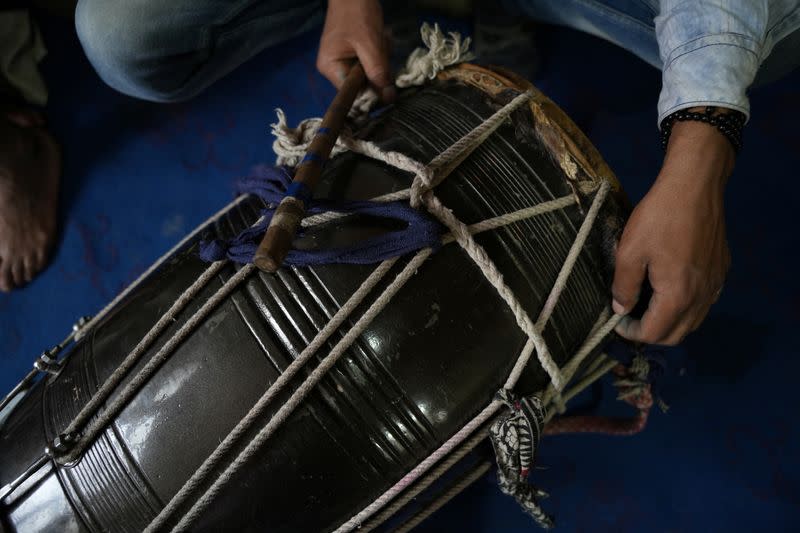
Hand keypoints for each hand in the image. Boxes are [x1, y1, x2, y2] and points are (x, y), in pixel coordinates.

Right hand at [317, 0, 394, 101]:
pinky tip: (379, 41)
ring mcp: (342, 62)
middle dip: (377, 71)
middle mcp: (332, 69)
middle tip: (381, 50)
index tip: (387, 84)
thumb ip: (379, 73)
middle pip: (361, 85)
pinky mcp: (351, 55)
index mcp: (330, 68)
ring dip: (380, 60)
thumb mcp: (371, 45)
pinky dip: (378, 55)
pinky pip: (369, 64)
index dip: (371, 93)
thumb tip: (388, 99)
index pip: (353, 93)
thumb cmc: (357, 14)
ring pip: (369, 75)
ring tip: (379, 40)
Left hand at [612, 117, 734, 344]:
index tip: (616, 321)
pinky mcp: (722, 270)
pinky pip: (704, 303)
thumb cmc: (659, 217)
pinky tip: (670, 290)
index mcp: (678, 295)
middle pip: (677, 334)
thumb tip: (621, 309)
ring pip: (693, 321)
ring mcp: (716, 284)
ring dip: (670, 322)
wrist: (695, 186)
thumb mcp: (630, 251)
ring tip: (647, 306)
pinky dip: (686, 308)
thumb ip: (623, 286)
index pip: (655, 333)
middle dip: (651, 333)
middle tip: (630, 318)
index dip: (632, 333)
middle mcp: (702, 296)